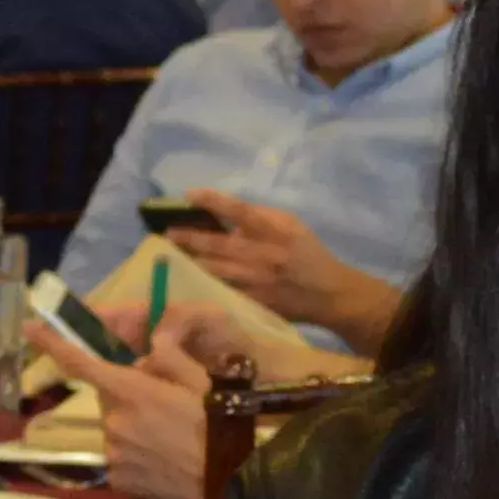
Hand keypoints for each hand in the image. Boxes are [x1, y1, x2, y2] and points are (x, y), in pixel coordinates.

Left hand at [30, 310, 219, 498]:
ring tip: (171, 438)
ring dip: (133, 426)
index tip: (29, 326)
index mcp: (133, 391)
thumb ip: (167, 358)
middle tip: (163, 404)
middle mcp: (115, 422)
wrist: (232, 484)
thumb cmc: (220, 426)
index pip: (83, 363)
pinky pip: (120, 457)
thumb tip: (141, 357)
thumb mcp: (201, 380)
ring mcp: (114, 454)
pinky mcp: (118, 481)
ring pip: (115, 428)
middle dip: (127, 394)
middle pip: (108, 397)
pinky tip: (164, 459)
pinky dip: (136, 454)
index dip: (53, 343)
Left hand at [165, 192, 352, 332]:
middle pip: (219, 244)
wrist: (329, 294)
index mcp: (275, 232)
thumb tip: (226, 211)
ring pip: (215, 271)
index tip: (190, 195)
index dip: (214, 202)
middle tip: (168, 234)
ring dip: (191, 262)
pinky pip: (223, 291)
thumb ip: (261, 216)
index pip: (241, 212)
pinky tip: (187, 278)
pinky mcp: (254, 303)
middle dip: (190, 238)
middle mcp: (264, 256)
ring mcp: (258, 282)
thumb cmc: (307, 253)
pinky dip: (204, 283)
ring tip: (171, 254)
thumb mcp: (292, 225)